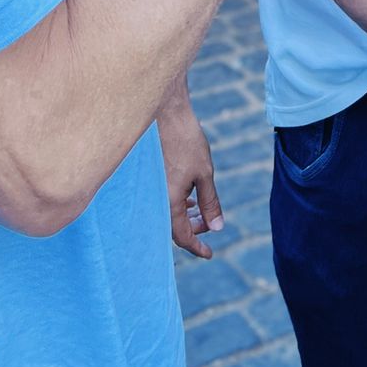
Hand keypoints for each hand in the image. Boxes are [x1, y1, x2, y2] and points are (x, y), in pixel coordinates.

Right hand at [156, 84, 222, 260]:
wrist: (164, 112)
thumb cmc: (185, 140)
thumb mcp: (204, 173)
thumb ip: (210, 202)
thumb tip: (217, 227)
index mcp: (168, 202)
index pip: (182, 237)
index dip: (197, 247)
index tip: (209, 254)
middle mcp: (155, 199)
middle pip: (173, 228)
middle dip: (194, 229)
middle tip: (210, 224)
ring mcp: (150, 188)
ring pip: (166, 214)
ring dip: (185, 216)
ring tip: (200, 210)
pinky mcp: (149, 178)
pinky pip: (161, 200)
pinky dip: (176, 203)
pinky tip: (188, 196)